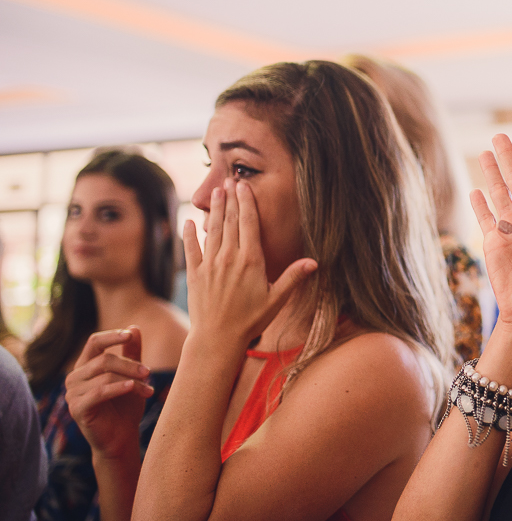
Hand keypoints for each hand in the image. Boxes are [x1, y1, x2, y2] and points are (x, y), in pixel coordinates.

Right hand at [65, 327, 154, 460]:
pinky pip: (99, 392)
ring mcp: (73, 393)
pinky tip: (135, 388)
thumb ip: (132, 353)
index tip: (130, 335)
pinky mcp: (77, 408)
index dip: (112, 336)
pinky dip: (119, 388)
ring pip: (105, 375)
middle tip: (149, 372)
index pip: (94, 342)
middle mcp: (75, 377)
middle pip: (104, 359)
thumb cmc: (126, 406)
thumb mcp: (132, 376)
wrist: (122, 437)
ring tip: (148, 389)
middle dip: (130, 364)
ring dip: (131, 380)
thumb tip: (134, 327)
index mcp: (86, 366)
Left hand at [182, 179, 316, 348]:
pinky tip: (188, 221)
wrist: (217, 339)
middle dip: (229, 199)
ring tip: (214, 193)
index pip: (248, 224)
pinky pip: (191, 249)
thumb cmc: (251, 321)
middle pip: (229, 221)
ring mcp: (210, 265)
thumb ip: (293, 277)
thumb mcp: (277, 299)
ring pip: (212, 230)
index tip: (243, 186)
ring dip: (213, 210)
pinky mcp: (195, 275)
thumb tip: (314, 261)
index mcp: (251, 261)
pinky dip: (189, 234)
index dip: (246, 202)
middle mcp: (229, 258)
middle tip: (228, 180)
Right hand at [470, 133, 511, 335]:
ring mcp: (511, 227)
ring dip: (493, 173)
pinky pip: (485, 216)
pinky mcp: (494, 241)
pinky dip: (480, 203)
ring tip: (486, 152)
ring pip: (500, 193)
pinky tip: (475, 189)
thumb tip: (505, 223)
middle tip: (501, 135)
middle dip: (511, 158)